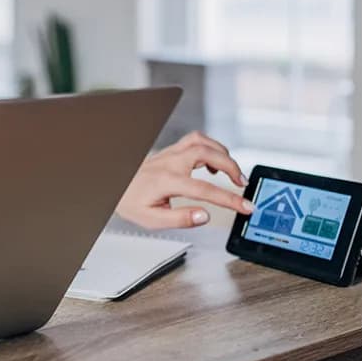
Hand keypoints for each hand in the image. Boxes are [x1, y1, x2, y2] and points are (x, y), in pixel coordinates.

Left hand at [116, 131, 253, 228]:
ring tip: (232, 172)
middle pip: (207, 153)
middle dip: (231, 166)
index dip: (229, 199)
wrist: (115, 186)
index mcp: (166, 181)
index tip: (245, 206)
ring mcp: (170, 153)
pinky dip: (211, 148)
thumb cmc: (131, 202)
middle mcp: (170, 162)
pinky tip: (213, 165)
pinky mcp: (171, 151)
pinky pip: (195, 140)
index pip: (204, 189)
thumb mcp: (152, 219)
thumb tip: (204, 216)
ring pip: (202, 141)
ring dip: (222, 153)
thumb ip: (180, 219)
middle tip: (243, 184)